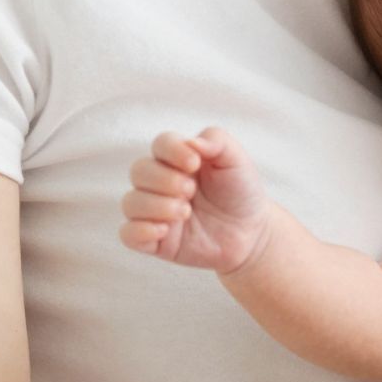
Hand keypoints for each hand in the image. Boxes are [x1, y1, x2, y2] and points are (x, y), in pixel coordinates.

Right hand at [118, 128, 272, 273]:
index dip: (172, 150)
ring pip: (131, 202)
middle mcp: (161, 184)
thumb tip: (191, 142)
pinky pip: (128, 234)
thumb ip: (217, 141)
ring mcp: (156, 212)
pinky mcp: (155, 240)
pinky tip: (165, 231)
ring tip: (185, 212)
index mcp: (179, 160)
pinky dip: (141, 230)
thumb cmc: (241, 193)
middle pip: (139, 171)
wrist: (253, 233)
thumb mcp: (237, 161)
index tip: (195, 163)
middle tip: (191, 191)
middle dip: (165, 180)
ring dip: (157, 205)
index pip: (161, 144)